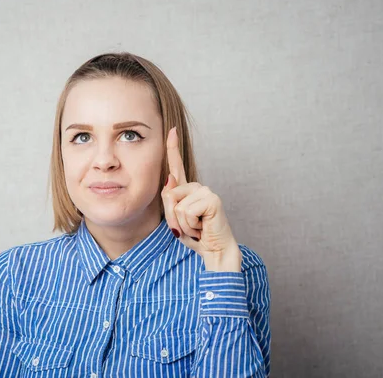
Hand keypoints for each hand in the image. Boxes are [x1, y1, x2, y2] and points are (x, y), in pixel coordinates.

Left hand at [161, 127, 241, 271]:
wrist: (214, 251)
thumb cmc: (196, 237)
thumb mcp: (176, 219)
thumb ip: (170, 200)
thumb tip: (170, 179)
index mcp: (187, 191)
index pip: (177, 166)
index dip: (172, 148)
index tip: (171, 130)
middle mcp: (196, 187)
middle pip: (168, 195)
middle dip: (172, 217)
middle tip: (189, 227)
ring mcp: (205, 191)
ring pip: (176, 205)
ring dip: (182, 224)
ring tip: (197, 228)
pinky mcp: (212, 199)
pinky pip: (186, 212)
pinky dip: (190, 226)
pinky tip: (203, 227)